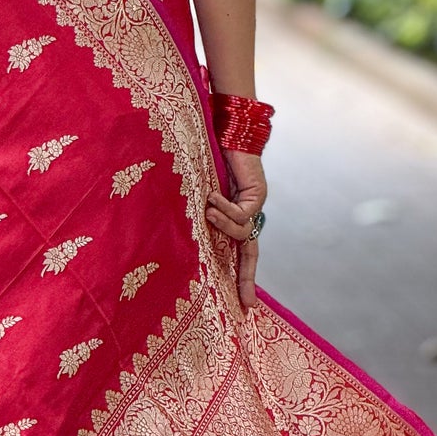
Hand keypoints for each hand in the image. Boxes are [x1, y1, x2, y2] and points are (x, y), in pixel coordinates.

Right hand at [205, 149, 266, 308]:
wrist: (223, 133)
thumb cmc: (204, 160)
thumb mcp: (198, 196)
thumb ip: (198, 215)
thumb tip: (179, 235)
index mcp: (234, 217)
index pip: (240, 253)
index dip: (240, 277)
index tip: (243, 303)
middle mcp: (247, 215)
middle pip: (249, 254)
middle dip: (246, 278)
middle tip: (245, 303)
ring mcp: (254, 206)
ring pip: (241, 233)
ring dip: (221, 224)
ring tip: (207, 210)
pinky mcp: (257, 196)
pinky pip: (241, 215)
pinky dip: (224, 209)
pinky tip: (212, 196)